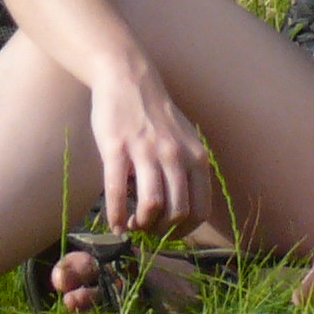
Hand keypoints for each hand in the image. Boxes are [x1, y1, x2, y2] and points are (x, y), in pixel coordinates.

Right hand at [87, 67, 213, 234]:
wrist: (129, 80)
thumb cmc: (156, 117)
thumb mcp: (185, 142)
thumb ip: (187, 171)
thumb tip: (180, 212)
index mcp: (197, 158)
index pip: (200, 209)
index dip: (184, 231)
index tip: (167, 234)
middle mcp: (177, 156)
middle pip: (177, 212)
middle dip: (160, 231)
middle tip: (147, 230)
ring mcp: (147, 152)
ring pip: (152, 205)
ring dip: (140, 225)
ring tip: (131, 225)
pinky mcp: (118, 149)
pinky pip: (117, 191)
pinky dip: (115, 214)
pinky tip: (113, 222)